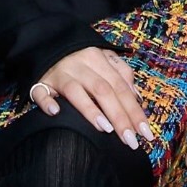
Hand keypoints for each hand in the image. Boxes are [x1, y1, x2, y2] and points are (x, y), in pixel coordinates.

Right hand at [33, 47, 151, 150]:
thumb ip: (121, 74)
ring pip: (76, 91)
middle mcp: (79, 64)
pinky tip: (56, 112)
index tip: (146, 134)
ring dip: (91, 110)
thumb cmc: (81, 60)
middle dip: (119, 117)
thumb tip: (136, 97)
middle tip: (130, 141)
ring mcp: (59, 73)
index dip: (134, 110)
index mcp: (97, 58)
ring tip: (105, 129)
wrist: (47, 44)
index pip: (120, 86)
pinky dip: (47, 102)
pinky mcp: (40, 81)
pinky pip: (41, 92)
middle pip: (103, 90)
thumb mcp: (103, 60)